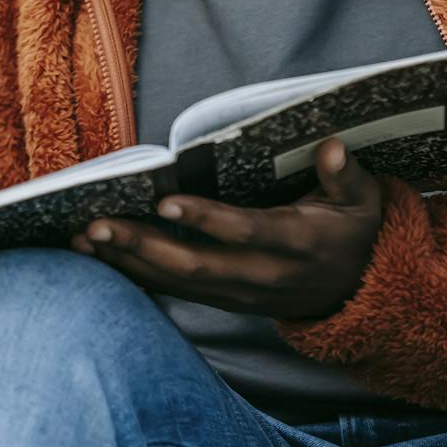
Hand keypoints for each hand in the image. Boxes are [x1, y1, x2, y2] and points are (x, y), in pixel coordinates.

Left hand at [74, 139, 382, 318]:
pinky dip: (135, 274)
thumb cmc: (354, 234)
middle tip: (95, 225)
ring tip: (81, 239)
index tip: (165, 200)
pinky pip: (175, 291)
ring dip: (127, 261)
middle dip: (142, 245)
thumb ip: (347, 176)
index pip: (245, 231)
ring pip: (177, 283)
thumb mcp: (364, 203)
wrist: (359, 294)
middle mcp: (263, 275)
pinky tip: (99, 257)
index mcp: (296, 243)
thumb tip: (331, 146)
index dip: (205, 219)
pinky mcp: (225, 300)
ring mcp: (241, 293)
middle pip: (195, 266)